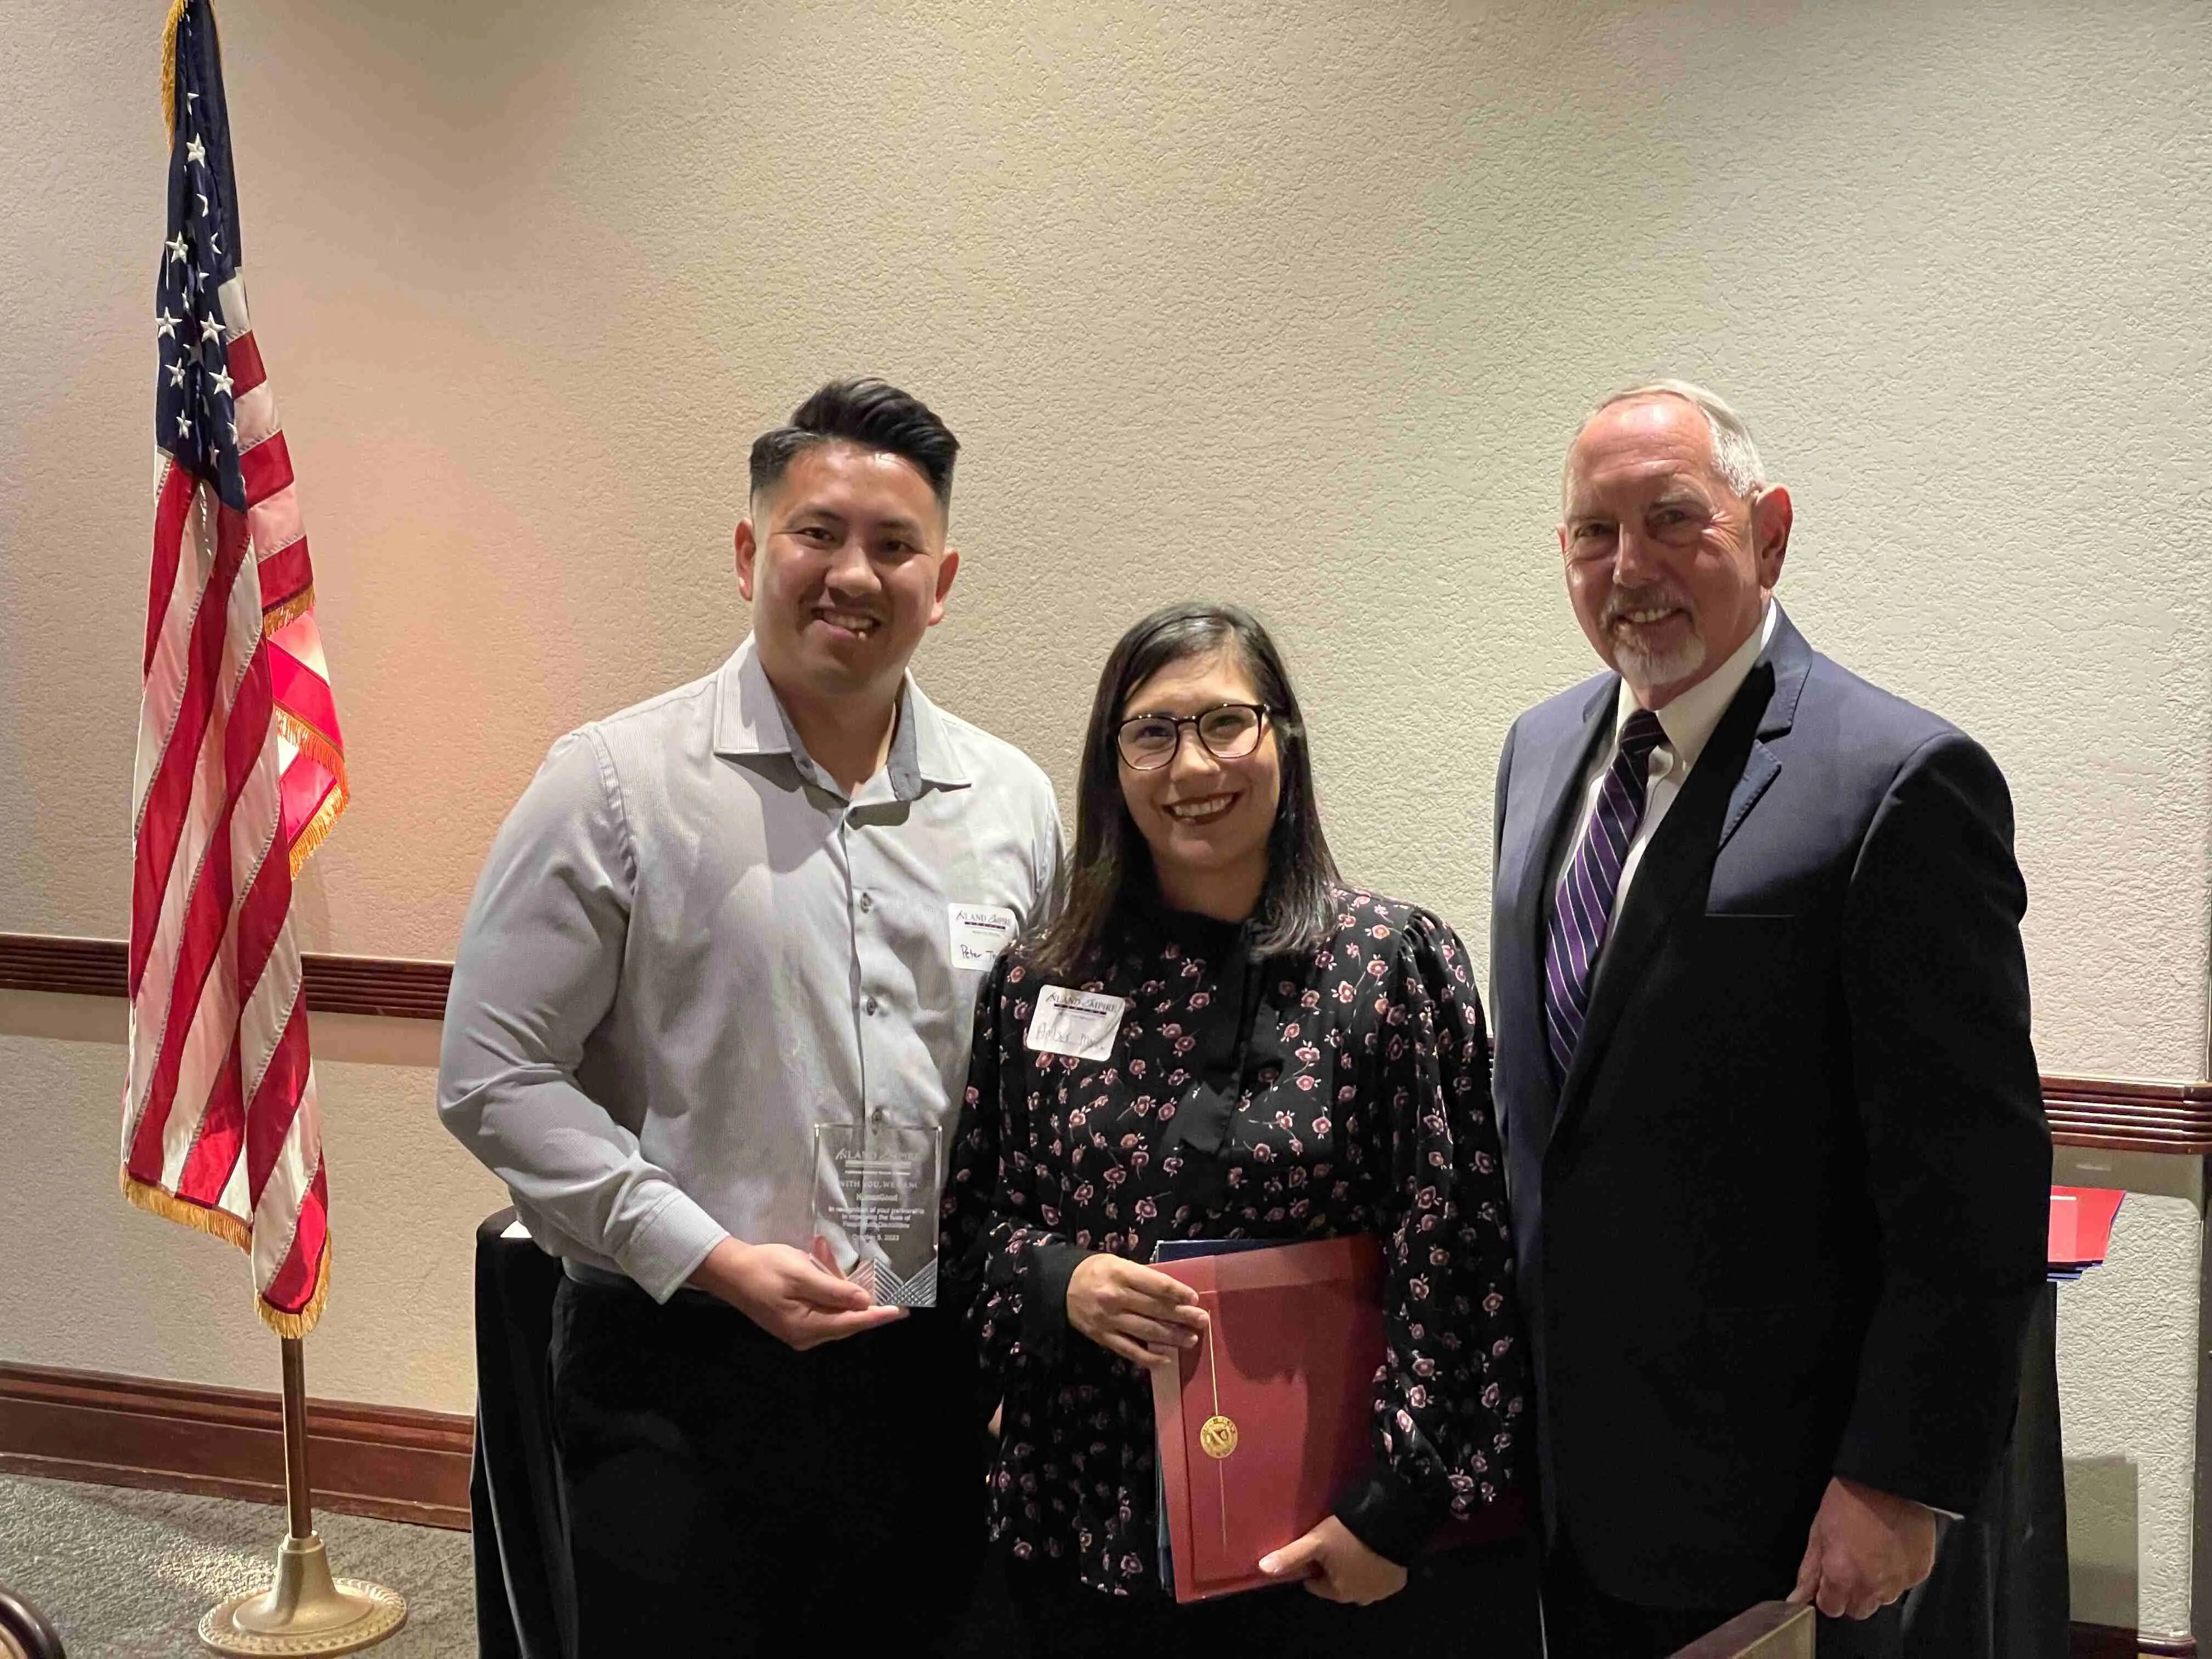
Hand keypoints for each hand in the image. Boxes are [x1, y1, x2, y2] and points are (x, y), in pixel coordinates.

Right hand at [686, 1236, 905, 1349]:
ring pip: (834, 1312)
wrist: (730, 1271)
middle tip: (872, 1274)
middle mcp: (805, 1336)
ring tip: (825, 1257)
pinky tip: (819, 1263)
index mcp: (807, 1327)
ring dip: (839, 1288)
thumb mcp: (802, 1274)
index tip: (902, 1310)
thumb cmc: (765, 1268)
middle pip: (845, 1320)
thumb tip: (864, 1302)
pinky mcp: (795, 1322)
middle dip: (858, 1296)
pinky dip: (827, 1289)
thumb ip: (834, 1290)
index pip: (852, 1323)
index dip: (878, 1315)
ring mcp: (799, 1331)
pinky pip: (822, 1309)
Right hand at [1065, 1254, 1207, 1367]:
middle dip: (1182, 1316)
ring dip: (1172, 1337)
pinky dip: (1149, 1358)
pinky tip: (1166, 1360)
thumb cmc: (1095, 1272)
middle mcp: (1116, 1297)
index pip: (1157, 1285)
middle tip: (1202, 1321)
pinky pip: (1130, 1350)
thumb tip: (1173, 1293)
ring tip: (1191, 1339)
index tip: (1194, 1299)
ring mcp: (1109, 1320)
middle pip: (1156, 1309)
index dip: (1178, 1293)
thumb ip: (1142, 1277)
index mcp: (1121, 1273)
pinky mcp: (1103, 1337)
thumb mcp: (1117, 1263)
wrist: (1060, 1288)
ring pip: (1147, 1331)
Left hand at [1258, 1516, 1407, 1603]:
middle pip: (1339, 1584)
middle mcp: (1360, 1598)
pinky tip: (1372, 1550)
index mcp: (1339, 1593)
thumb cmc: (1348, 1534)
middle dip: (1335, 1569)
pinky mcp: (1397, 1582)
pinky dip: (1375, 1567)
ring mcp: (1381, 1592)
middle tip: (1336, 1544)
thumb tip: (1262, 1568)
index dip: (1314, 1566)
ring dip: (1356, 1569)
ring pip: (1360, 1581)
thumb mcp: (1316, 1542)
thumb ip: (1290, 1556)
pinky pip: (1380, 1577)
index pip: (1316, 1584)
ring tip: (1354, 1544)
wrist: (1389, 1524)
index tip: (1317, 1549)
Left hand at [1788, 1477, 1938, 1618]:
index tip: (1829, 1579)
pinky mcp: (1920, 1572)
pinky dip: (1897, 1572)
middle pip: (1858, 1610)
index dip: (1828, 1593)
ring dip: (1875, 1585)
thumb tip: (1798, 1595)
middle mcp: (1871, 1586)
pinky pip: (1904, 1584)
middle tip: (1851, 1564)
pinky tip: (1891, 1548)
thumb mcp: (1819, 1531)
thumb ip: (1810, 1569)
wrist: (1890, 1480)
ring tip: (1872, 1551)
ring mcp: (1898, 1581)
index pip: (1831, 1608)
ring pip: (1883, 1599)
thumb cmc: (1851, 1498)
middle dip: (1851, 1593)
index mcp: (1842, 1576)